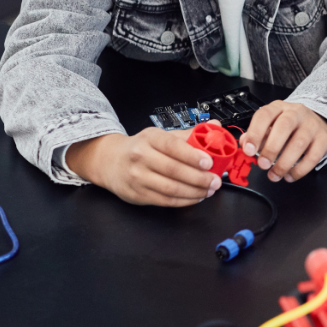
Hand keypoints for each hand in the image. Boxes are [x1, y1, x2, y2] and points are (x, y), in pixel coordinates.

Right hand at [65, 129, 219, 206]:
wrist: (110, 161)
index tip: (209, 162)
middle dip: (199, 178)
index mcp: (150, 138)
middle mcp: (141, 157)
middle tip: (215, 181)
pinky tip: (195, 197)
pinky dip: (183, 201)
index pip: (173, 146)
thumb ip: (189, 134)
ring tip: (208, 190)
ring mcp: (137, 177)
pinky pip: (164, 200)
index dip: (192, 155)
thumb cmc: (141, 148)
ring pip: (170, 188)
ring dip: (194, 192)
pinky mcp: (137, 194)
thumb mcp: (161, 136)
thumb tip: (215, 126)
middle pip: (174, 170)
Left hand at [240, 101, 326, 182]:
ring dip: (284, 163)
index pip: (265, 115)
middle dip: (271, 148)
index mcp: (279, 108)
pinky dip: (300, 170)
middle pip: (284, 126)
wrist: (317, 120)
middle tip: (263, 164)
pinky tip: (290, 176)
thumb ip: (257, 134)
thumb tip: (245, 144)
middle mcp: (296, 113)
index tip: (248, 150)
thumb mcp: (271, 124)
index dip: (255, 133)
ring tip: (274, 174)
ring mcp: (312, 125)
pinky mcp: (324, 139)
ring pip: (299, 143)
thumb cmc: (290, 125)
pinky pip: (313, 156)